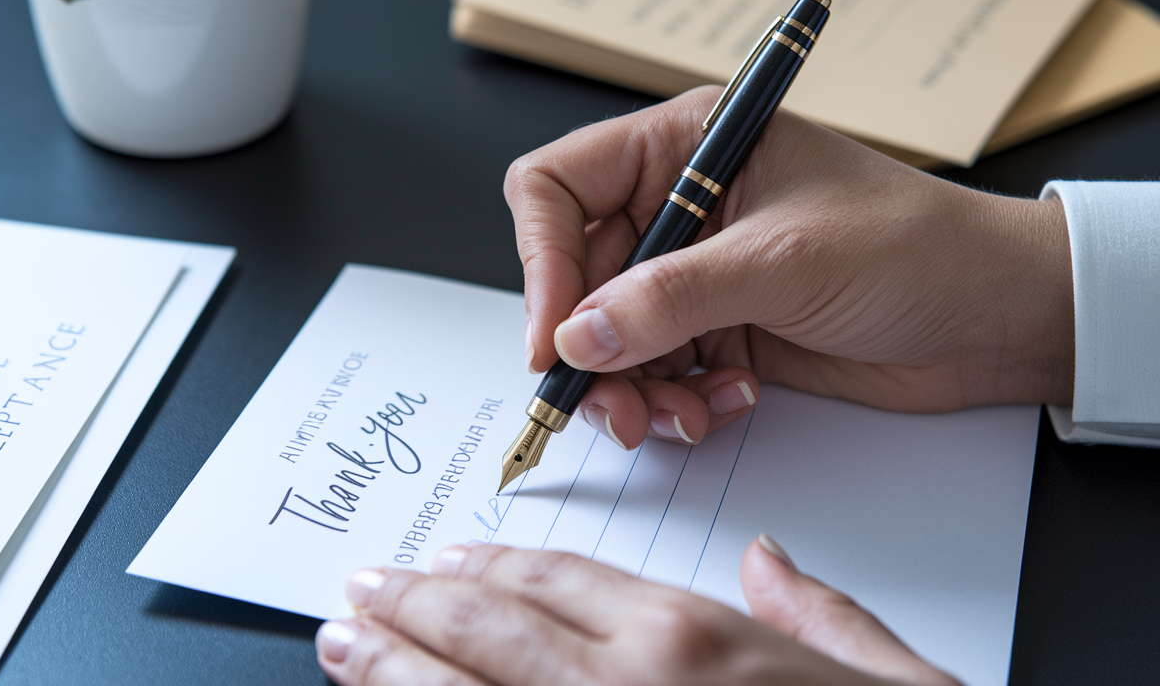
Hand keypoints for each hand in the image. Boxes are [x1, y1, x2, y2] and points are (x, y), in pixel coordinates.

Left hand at [315, 539, 959, 685]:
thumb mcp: (887, 677)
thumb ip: (816, 612)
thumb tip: (768, 561)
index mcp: (696, 641)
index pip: (561, 576)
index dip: (493, 561)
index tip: (447, 557)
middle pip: (489, 625)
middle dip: (412, 604)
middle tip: (361, 589)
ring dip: (391, 664)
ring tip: (343, 641)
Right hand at [503, 87, 1073, 448]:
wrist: (996, 317)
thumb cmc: (916, 247)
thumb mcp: (784, 261)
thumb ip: (670, 298)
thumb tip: (576, 335)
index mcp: (686, 147)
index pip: (560, 187)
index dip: (544, 260)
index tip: (555, 334)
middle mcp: (679, 208)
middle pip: (575, 278)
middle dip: (591, 348)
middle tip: (613, 405)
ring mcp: (696, 274)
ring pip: (608, 337)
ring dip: (633, 388)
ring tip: (682, 416)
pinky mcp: (718, 330)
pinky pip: (655, 373)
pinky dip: (677, 401)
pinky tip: (729, 402)